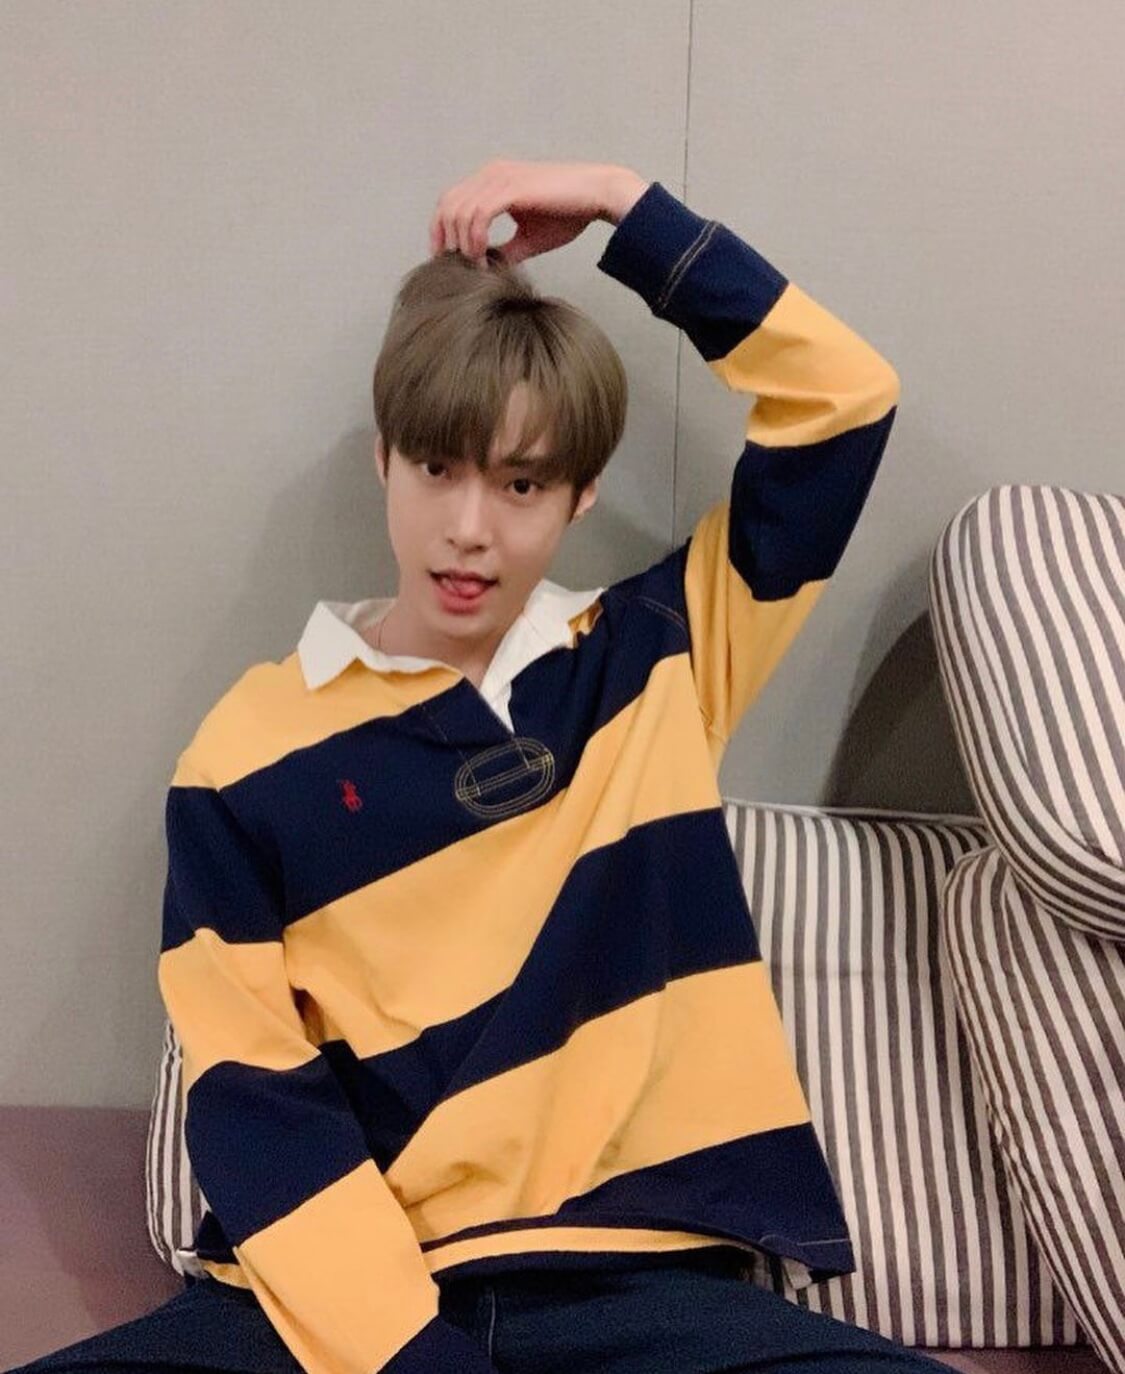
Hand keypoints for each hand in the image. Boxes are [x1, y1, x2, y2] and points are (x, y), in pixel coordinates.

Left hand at [428, 159, 647, 266]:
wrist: (598, 195)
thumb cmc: (570, 213)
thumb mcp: (529, 238)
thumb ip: (506, 250)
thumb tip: (489, 270)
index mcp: (492, 180)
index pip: (450, 202)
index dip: (441, 231)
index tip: (445, 261)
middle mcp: (491, 174)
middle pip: (447, 205)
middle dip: (445, 240)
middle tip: (456, 269)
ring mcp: (499, 178)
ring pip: (459, 211)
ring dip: (463, 244)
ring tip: (475, 267)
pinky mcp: (511, 187)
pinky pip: (478, 215)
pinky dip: (476, 239)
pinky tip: (484, 257)